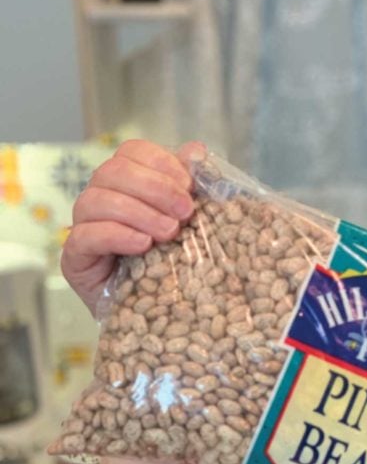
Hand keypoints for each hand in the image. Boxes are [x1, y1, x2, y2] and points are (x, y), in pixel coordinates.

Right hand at [61, 140, 203, 315]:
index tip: (189, 186)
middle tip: (185, 213)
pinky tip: (143, 244)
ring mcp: (84, 227)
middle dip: (155, 188)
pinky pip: (85, 236)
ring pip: (96, 200)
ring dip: (139, 213)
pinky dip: (117, 235)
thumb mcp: (191, 222)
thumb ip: (191, 185)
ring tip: (169, 232)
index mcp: (128, 183)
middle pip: (113, 171)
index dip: (161, 163)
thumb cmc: (176, 261)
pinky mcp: (75, 258)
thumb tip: (195, 150)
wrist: (160, 313)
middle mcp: (101, 198)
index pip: (132, 151)